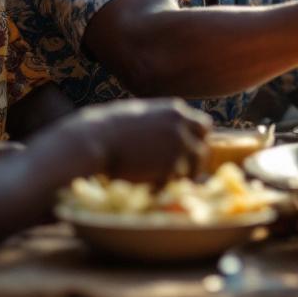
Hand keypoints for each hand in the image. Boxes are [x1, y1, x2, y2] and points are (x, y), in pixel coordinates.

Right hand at [66, 98, 210, 183]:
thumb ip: (161, 122)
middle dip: (194, 161)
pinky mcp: (171, 166)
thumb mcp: (141, 114)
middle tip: (179, 172)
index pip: (204, 126)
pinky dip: (164, 186)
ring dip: (180, 175)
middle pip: (204, 148)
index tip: (187, 151)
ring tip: (160, 179)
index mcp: (175, 110)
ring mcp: (179, 146)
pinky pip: (176, 181)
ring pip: (194, 168)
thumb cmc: (108, 127)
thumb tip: (171, 135)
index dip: (196, 141)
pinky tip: (147, 184)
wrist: (93, 140)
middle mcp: (182, 125)